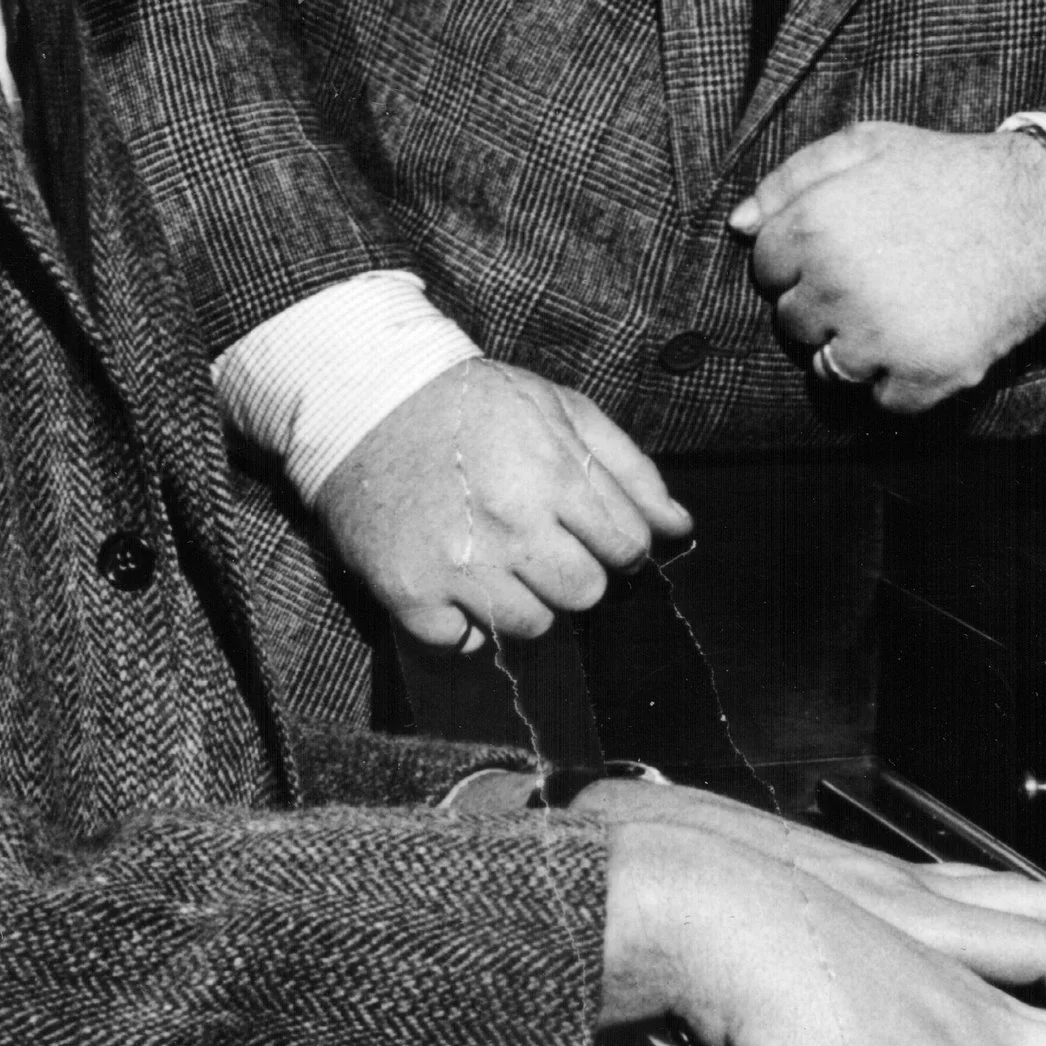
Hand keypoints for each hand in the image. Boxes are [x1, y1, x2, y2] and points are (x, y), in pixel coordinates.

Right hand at [316, 362, 690, 647]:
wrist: (365, 400)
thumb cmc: (474, 404)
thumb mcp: (560, 409)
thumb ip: (628, 468)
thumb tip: (679, 526)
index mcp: (554, 473)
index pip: (628, 547)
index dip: (618, 541)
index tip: (591, 529)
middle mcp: (510, 524)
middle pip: (585, 594)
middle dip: (575, 572)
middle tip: (542, 543)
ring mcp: (458, 564)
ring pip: (533, 627)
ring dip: (525, 601)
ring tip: (499, 559)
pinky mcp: (408, 592)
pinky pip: (462, 645)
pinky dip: (464, 625)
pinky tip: (457, 583)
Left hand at [729, 123, 1045, 411]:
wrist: (1042, 214)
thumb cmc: (945, 176)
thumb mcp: (867, 145)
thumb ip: (792, 178)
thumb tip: (739, 225)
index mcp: (814, 226)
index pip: (765, 270)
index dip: (802, 260)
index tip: (847, 248)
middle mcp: (838, 285)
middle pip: (792, 322)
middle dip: (826, 304)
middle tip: (882, 275)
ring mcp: (880, 336)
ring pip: (828, 368)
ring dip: (857, 348)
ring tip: (903, 309)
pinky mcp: (924, 375)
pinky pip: (882, 402)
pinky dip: (902, 382)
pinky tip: (928, 339)